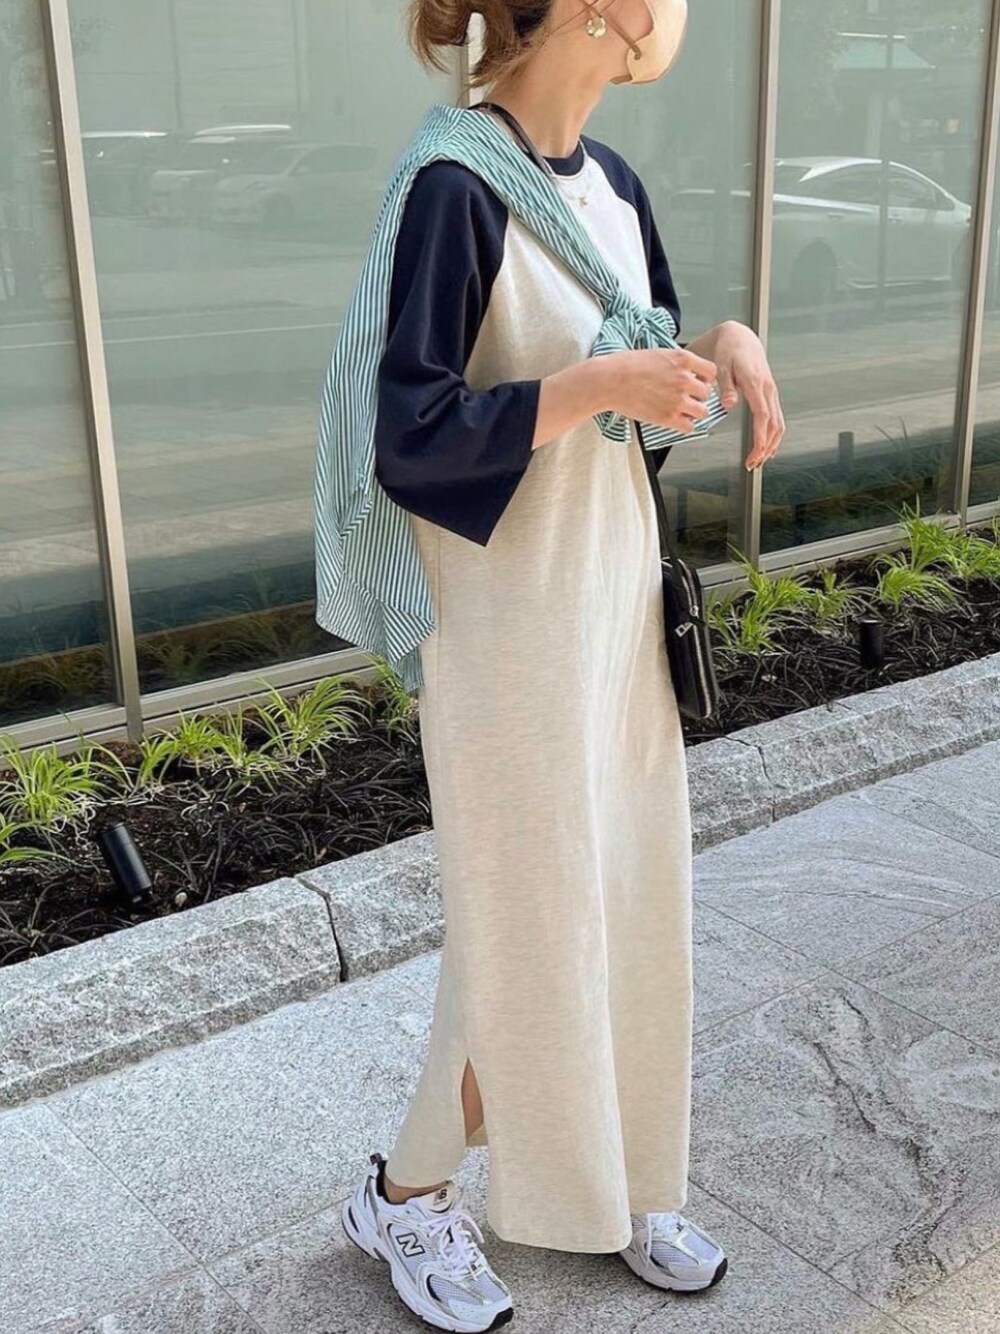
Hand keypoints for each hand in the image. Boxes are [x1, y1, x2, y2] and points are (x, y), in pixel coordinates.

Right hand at [606, 347, 719, 434]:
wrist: (609, 381)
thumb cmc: (626, 365)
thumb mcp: (658, 353)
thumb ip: (676, 363)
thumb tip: (686, 372)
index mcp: (682, 359)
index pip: (711, 372)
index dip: (705, 379)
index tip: (697, 382)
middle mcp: (684, 379)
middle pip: (707, 393)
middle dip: (698, 396)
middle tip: (686, 398)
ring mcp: (677, 400)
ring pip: (703, 411)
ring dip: (694, 412)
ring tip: (682, 410)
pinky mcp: (668, 417)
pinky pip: (689, 427)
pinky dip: (685, 425)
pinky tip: (675, 420)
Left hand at [709, 321, 785, 470]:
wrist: (741, 339)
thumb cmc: (729, 352)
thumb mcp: (721, 367)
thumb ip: (725, 386)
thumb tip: (729, 404)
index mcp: (756, 383)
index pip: (763, 415)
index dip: (760, 436)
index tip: (755, 452)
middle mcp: (768, 389)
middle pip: (774, 424)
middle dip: (765, 447)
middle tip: (752, 464)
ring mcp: (772, 393)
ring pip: (779, 424)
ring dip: (771, 445)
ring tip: (758, 461)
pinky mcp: (771, 395)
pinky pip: (777, 419)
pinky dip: (773, 436)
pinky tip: (766, 448)